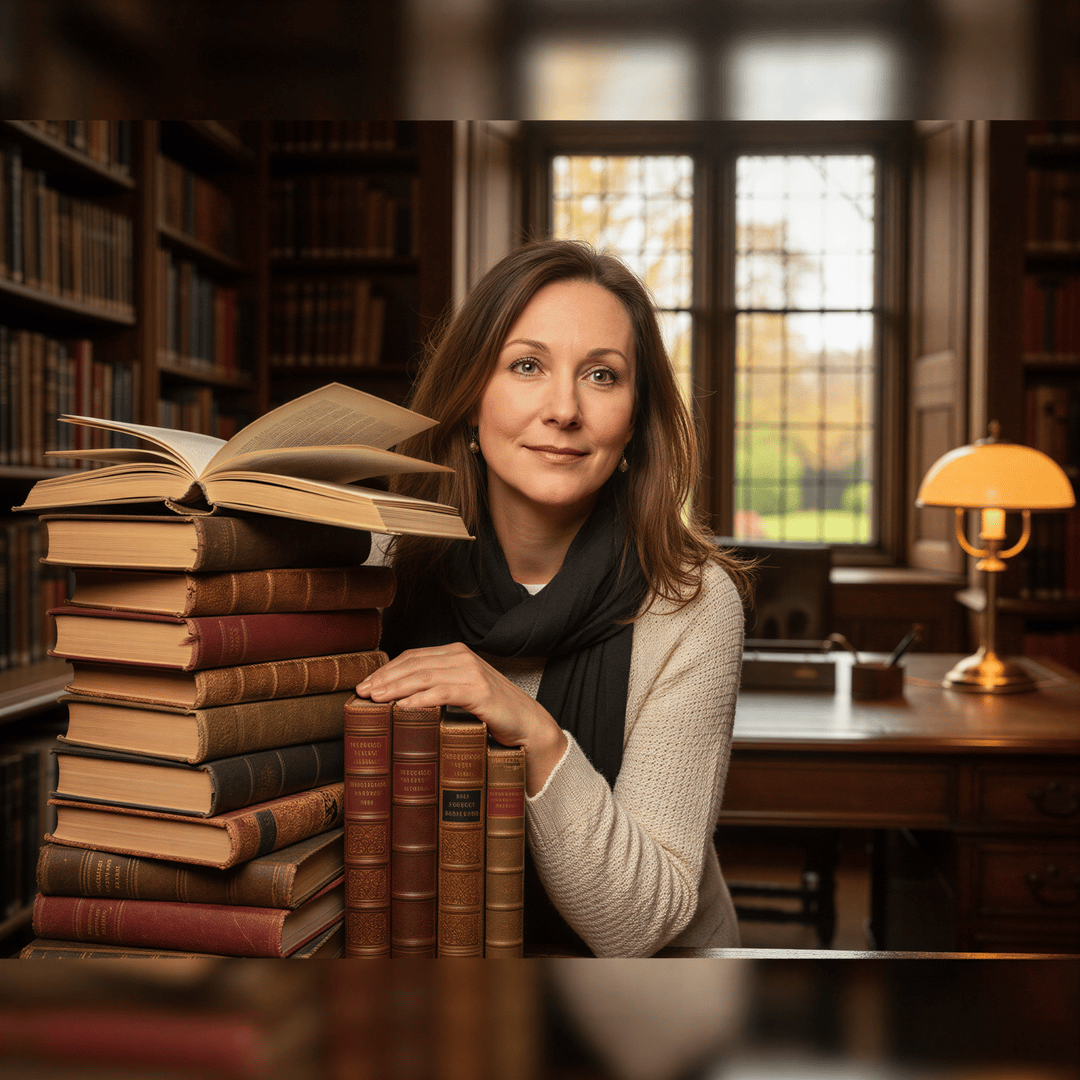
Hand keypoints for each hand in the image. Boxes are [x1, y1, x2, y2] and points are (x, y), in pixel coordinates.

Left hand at [356, 642, 567, 795]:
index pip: (412, 657)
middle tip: (361, 693)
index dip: (386, 670)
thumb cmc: (490, 713)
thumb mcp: (459, 693)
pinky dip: (420, 699)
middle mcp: (462, 656)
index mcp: (456, 653)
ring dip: (395, 687)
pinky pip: (442, 692)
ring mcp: (471, 672)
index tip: (365, 685)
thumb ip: (436, 687)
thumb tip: (396, 698)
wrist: (527, 726)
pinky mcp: (479, 691)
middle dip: (384, 679)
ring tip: (375, 699)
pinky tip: (402, 708)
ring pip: (424, 676)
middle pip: (413, 664)